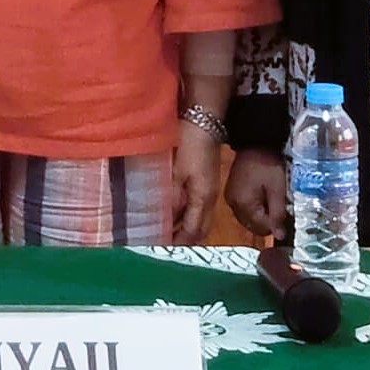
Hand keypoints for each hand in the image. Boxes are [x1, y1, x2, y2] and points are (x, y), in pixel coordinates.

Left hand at [164, 118, 224, 241]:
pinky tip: (170, 212)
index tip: (160, 249)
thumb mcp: (175, 170)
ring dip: (183, 227)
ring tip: (163, 231)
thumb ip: (170, 196)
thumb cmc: (188, 144)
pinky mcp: (205, 183)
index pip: (193, 231)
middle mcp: (209, 199)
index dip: (178, 242)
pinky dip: (184, 215)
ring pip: (198, 219)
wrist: (203, 121)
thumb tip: (163, 220)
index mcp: (203, 198)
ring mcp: (209, 191)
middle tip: (161, 244)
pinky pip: (196, 207)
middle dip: (183, 240)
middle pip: (199, 229)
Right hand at [225, 148, 287, 239]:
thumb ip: (278, 214)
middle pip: (253, 226)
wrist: (254, 143)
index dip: (276, 224)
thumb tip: (279, 236)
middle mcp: (233, 205)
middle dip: (267, 221)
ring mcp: (230, 199)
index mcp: (244, 205)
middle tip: (278, 205)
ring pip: (248, 220)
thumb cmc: (268, 166)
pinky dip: (253, 209)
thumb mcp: (278, 190)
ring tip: (270, 199)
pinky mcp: (231, 193)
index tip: (285, 214)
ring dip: (260, 216)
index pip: (261, 228)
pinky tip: (261, 197)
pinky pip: (243, 210)